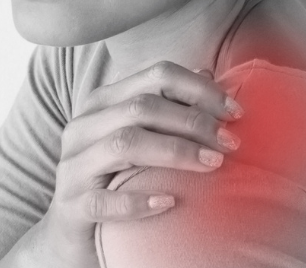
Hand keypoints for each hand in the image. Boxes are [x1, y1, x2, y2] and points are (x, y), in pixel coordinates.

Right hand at [37, 61, 243, 266]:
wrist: (71, 231)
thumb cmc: (113, 178)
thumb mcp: (137, 137)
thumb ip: (165, 106)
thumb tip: (207, 73)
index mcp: (101, 104)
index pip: (154, 77)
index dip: (198, 89)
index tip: (235, 112)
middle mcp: (82, 128)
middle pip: (141, 108)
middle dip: (193, 122)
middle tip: (231, 143)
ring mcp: (73, 166)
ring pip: (124, 144)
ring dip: (175, 151)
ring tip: (213, 164)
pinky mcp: (71, 205)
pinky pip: (104, 200)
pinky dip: (138, 202)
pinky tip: (169, 203)